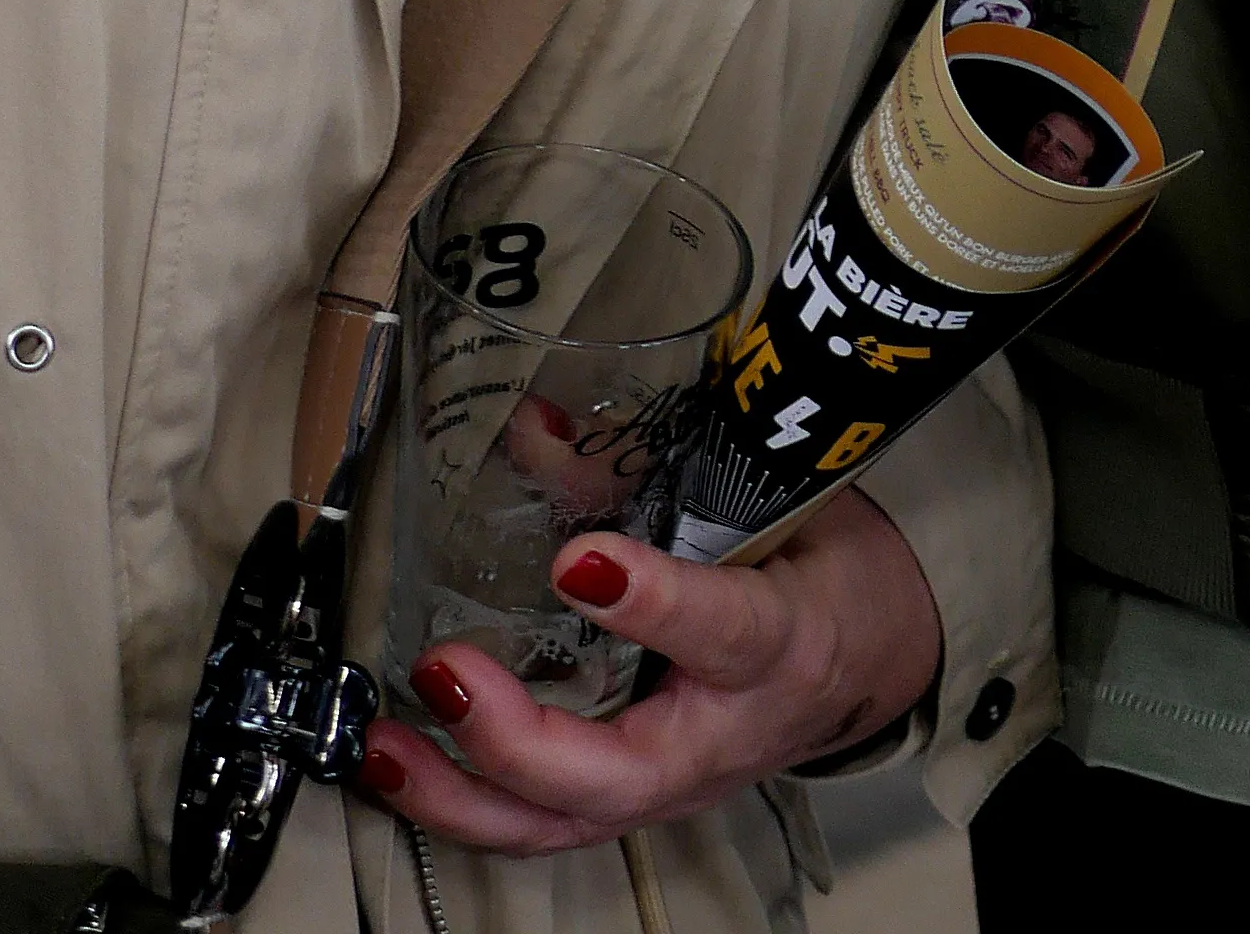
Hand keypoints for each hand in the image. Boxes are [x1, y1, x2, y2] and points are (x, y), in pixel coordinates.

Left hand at [362, 493, 940, 855]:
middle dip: (520, 739)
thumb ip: (658, 463)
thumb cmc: (819, 567)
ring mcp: (676, 787)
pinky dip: (468, 807)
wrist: (866, 658)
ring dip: (465, 794)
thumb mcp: (767, 493)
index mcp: (783, 640)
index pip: (721, 631)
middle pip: (622, 774)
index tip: (579, 562)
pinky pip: (545, 826)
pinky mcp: (634, 803)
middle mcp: (724, 734)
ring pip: (566, 824)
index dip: (650, 602)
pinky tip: (399, 771)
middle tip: (447, 673)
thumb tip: (537, 422)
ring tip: (382, 749)